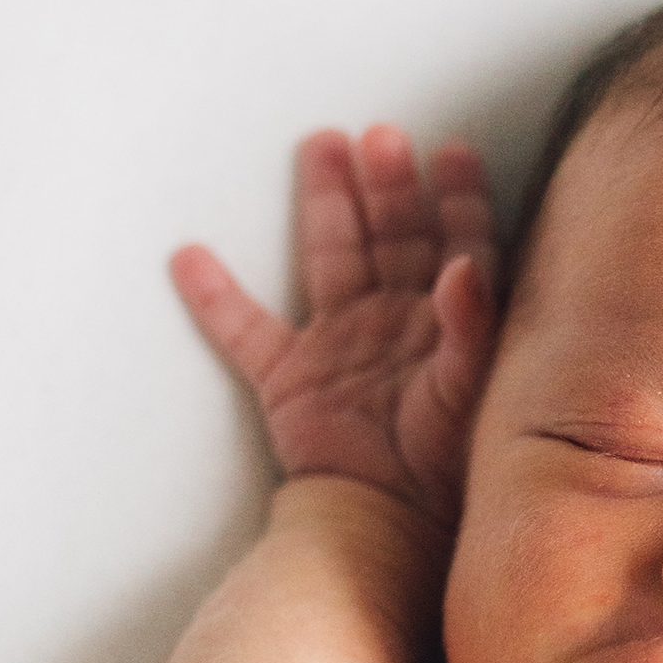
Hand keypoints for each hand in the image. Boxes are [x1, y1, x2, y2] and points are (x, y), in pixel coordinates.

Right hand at [171, 128, 498, 533]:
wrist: (384, 527)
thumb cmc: (441, 467)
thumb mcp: (469, 391)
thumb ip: (471, 326)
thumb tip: (466, 264)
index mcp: (443, 326)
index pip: (455, 244)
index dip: (456, 198)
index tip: (455, 153)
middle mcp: (392, 326)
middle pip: (389, 236)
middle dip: (385, 183)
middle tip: (381, 136)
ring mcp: (339, 348)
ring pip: (330, 258)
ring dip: (326, 204)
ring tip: (322, 145)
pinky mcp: (288, 381)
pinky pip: (243, 331)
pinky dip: (215, 297)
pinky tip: (191, 257)